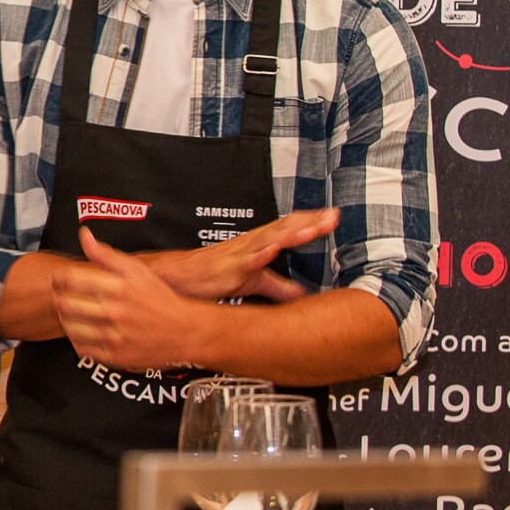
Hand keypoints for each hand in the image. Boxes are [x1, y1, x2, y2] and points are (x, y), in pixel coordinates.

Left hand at [53, 228, 227, 373]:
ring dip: (66, 319)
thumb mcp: (137, 270)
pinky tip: (84, 330)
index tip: (59, 279)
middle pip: (65, 304)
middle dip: (59, 298)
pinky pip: (81, 348)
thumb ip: (106, 254)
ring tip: (73, 313)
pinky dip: (77, 339)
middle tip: (63, 297)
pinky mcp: (115, 357)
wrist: (186, 332)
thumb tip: (84, 236)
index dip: (58, 278)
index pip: (69, 280)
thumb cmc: (159, 298)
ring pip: (69, 327)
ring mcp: (114, 337)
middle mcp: (115, 312)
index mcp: (118, 288)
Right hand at [145, 208, 335, 302]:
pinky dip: (259, 255)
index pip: (289, 228)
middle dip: (310, 222)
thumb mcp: (250, 283)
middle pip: (285, 228)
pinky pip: (245, 261)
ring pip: (269, 241)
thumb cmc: (209, 277)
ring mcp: (239, 255)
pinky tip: (272, 251)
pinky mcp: (226, 269)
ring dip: (291, 234)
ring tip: (313, 229)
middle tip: (333, 216)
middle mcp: (251, 244)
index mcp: (258, 245)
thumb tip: (300, 293)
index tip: (334, 216)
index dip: (311, 222)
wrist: (175, 278)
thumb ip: (277, 286)